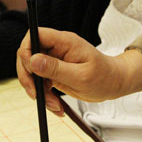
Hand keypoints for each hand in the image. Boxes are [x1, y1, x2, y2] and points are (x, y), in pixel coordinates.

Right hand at [16, 27, 141, 114]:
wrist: (114, 83)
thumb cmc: (104, 77)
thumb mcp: (80, 76)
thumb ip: (55, 68)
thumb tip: (33, 60)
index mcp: (64, 42)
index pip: (35, 35)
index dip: (26, 50)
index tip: (30, 70)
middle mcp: (57, 49)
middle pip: (28, 55)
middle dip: (29, 78)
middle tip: (37, 95)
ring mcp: (54, 61)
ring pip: (32, 72)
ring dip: (38, 91)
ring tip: (54, 105)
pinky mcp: (54, 72)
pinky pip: (40, 83)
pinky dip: (44, 96)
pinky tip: (56, 106)